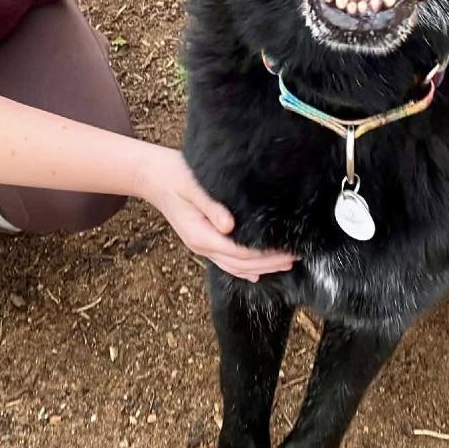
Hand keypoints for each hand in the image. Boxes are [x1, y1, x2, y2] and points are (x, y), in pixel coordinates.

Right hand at [136, 146, 295, 281]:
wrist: (153, 176)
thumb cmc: (174, 176)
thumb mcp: (192, 186)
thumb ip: (211, 206)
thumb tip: (229, 226)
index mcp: (200, 234)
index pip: (239, 253)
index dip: (265, 256)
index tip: (287, 251)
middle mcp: (201, 245)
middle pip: (240, 264)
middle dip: (269, 264)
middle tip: (295, 258)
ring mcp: (200, 245)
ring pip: (234, 266)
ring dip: (260, 267)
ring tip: (284, 265)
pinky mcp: (201, 239)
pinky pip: (225, 260)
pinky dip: (243, 268)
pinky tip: (256, 271)